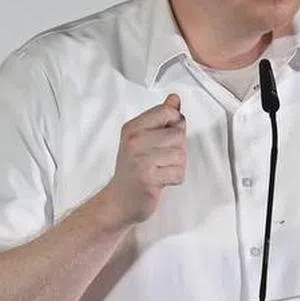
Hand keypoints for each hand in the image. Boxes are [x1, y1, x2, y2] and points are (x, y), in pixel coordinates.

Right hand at [99, 94, 185, 225]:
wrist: (118, 201)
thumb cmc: (133, 170)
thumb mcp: (143, 138)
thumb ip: (161, 118)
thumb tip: (174, 99)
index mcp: (133, 128)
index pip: (168, 111)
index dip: (176, 124)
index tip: (165, 137)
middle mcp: (134, 140)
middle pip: (178, 133)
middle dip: (177, 148)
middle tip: (161, 159)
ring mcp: (140, 159)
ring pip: (181, 153)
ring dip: (177, 165)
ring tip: (161, 169)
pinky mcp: (148, 178)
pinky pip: (178, 173)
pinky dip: (175, 179)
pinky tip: (161, 180)